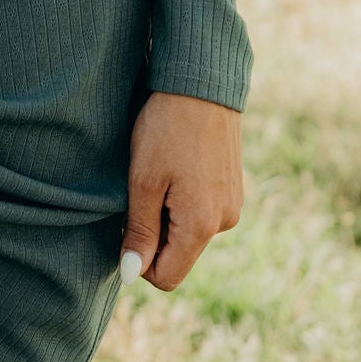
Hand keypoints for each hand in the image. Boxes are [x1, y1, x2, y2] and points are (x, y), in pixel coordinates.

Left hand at [120, 93, 242, 293]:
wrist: (202, 84)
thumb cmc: (166, 130)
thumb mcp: (143, 181)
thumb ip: (140, 232)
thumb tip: (132, 275)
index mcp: (201, 225)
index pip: (166, 277)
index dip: (139, 261)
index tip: (127, 225)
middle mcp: (224, 222)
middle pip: (178, 256)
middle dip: (154, 236)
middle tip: (142, 192)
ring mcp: (232, 205)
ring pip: (188, 235)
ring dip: (167, 217)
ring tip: (160, 175)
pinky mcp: (233, 190)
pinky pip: (201, 214)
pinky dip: (182, 203)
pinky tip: (176, 169)